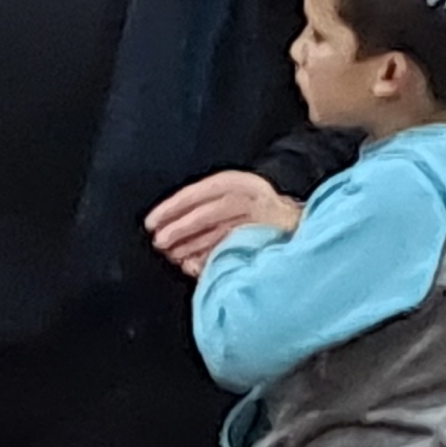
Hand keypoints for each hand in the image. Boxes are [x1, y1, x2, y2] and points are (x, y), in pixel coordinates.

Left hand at [145, 172, 298, 275]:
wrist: (295, 225)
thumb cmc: (250, 216)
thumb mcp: (227, 202)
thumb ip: (200, 211)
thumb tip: (166, 235)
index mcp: (238, 182)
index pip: (199, 192)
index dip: (171, 208)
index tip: (150, 223)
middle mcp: (253, 196)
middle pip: (209, 212)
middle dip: (181, 228)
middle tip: (160, 242)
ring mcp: (265, 217)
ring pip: (221, 232)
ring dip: (193, 245)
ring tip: (175, 255)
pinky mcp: (271, 236)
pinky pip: (235, 248)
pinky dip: (212, 257)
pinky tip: (196, 264)